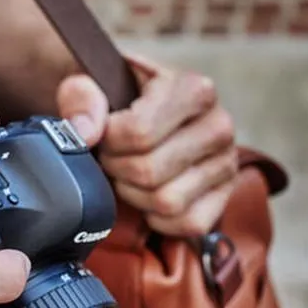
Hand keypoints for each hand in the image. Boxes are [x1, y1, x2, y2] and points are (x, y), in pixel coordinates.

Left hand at [55, 55, 237, 236]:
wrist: (142, 113)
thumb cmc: (118, 98)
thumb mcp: (91, 83)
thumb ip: (81, 96)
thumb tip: (84, 133)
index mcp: (195, 89)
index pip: (140, 133)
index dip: (108, 141)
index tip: (104, 133)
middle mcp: (219, 125)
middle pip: (149, 172)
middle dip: (117, 169)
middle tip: (111, 156)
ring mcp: (227, 163)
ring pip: (167, 202)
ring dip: (134, 194)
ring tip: (128, 173)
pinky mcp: (224, 196)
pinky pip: (188, 224)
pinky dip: (158, 218)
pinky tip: (146, 194)